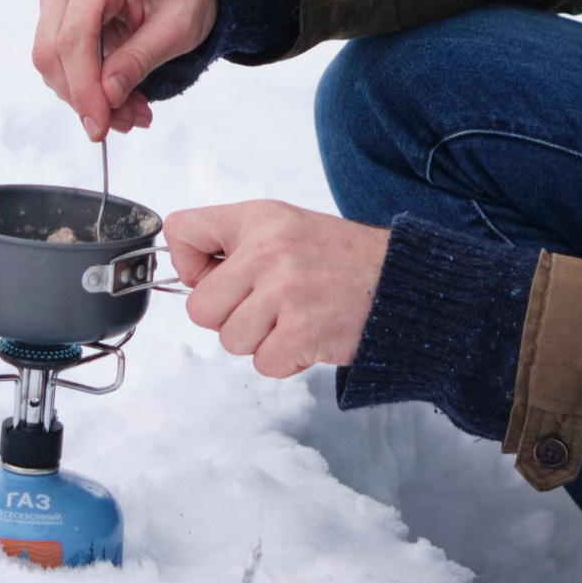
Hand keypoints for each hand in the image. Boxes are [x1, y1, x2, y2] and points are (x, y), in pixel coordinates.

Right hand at [32, 0, 216, 141]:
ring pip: (52, 61)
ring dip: (88, 96)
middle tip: (126, 123)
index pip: (72, 41)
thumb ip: (139, 60)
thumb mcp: (178, 26)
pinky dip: (87, 84)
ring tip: (134, 111)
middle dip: (85, 98)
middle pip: (52, 53)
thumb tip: (106, 98)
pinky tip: (121, 95)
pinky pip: (61, 58)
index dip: (83, 90)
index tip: (99, 128)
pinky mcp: (57, 10)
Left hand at [164, 202, 389, 379]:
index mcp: (258, 218)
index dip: (190, 266)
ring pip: (231, 340)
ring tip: (295, 318)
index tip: (217, 276)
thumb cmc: (340, 260)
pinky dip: (285, 360)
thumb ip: (237, 245)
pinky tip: (309, 336)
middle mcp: (267, 250)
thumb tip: (187, 277)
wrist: (400, 282)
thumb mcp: (284, 227)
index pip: (181, 231)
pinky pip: (263, 363)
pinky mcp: (300, 331)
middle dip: (230, 317)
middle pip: (199, 308)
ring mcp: (284, 291)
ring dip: (261, 341)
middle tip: (267, 306)